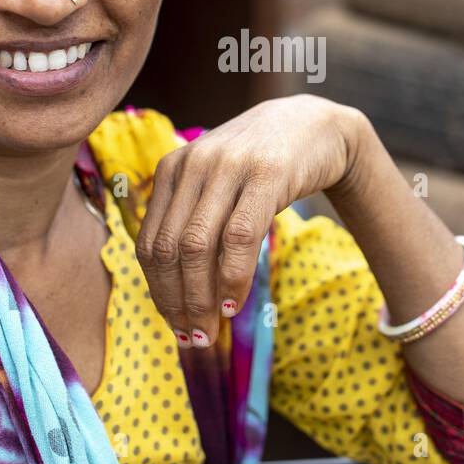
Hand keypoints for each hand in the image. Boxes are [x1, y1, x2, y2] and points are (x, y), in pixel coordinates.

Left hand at [134, 94, 366, 348]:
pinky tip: (233, 302)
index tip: (173, 325)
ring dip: (200, 297)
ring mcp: (228, 166)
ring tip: (210, 329)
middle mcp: (193, 164)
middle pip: (168, 248)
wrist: (315, 126)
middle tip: (192, 337)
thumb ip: (194, 223)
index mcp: (172, 169)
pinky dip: (232, 276)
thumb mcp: (217, 186)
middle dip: (176, 302)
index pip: (149, 243)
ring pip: (197, 245)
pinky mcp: (266, 173)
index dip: (157, 291)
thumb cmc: (262, 166)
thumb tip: (177, 295)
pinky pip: (238, 236)